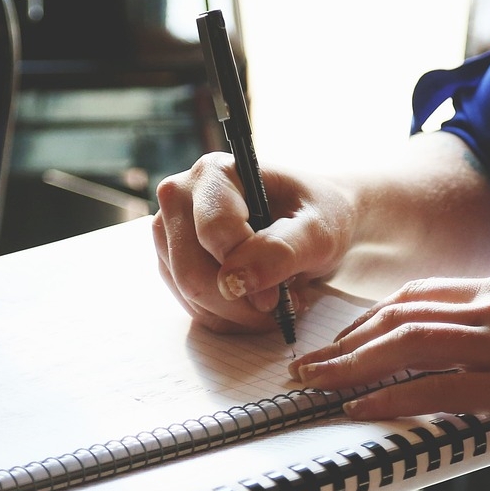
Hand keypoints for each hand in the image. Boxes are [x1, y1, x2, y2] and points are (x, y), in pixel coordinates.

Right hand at [152, 153, 355, 332]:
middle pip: (191, 271)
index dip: (247, 271)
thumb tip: (235, 281)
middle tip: (280, 306)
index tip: (279, 294)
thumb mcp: (318, 231)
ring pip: (189, 295)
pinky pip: (192, 307)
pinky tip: (256, 304)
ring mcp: (170, 232)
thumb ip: (281, 250)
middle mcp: (181, 196)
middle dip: (239, 302)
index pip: (213, 233)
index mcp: (214, 173)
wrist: (314, 222)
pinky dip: (228, 317)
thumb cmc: (319, 215)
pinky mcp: (173, 262)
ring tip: (275, 301)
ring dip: (236, 313)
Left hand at [287, 275, 489, 447]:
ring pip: (407, 346)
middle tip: (307, 366)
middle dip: (345, 342)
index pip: (419, 296)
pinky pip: (437, 388)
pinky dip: (390, 398)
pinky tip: (360, 410)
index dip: (370, 319)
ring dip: (350, 367)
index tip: (341, 341)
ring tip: (315, 387)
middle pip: (400, 316)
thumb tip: (481, 351)